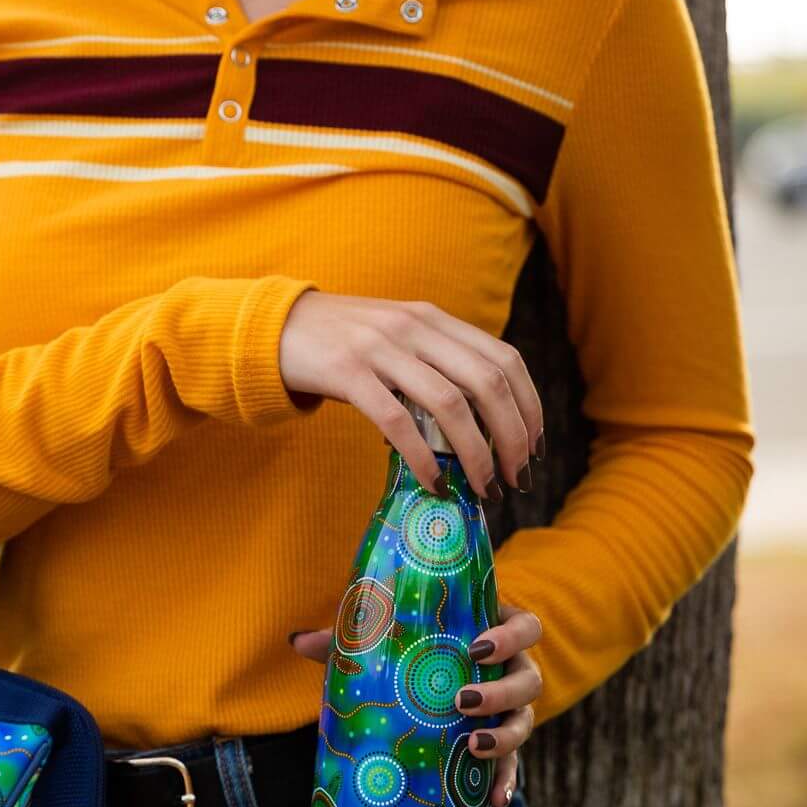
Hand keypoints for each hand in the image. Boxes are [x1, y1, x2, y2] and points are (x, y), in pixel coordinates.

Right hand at [278, 291, 544, 496]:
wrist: (272, 327)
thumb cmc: (338, 342)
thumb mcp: (394, 336)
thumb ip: (433, 361)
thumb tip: (479, 419)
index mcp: (432, 318)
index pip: (504, 359)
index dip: (529, 407)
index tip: (533, 448)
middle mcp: (413, 327)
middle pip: (487, 383)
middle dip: (513, 437)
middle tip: (517, 478)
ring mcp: (380, 347)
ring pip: (450, 405)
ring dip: (476, 454)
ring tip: (484, 487)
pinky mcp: (347, 372)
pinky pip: (398, 422)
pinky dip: (423, 459)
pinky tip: (433, 484)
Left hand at [288, 599, 543, 806]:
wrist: (424, 686)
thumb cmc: (409, 650)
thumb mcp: (385, 642)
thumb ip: (347, 638)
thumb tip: (296, 640)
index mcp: (490, 632)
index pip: (524, 626)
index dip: (509, 636)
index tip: (476, 649)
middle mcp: (510, 670)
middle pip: (531, 677)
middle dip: (502, 691)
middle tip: (462, 701)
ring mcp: (510, 709)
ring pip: (527, 720)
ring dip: (506, 736)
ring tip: (472, 747)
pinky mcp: (503, 743)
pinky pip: (513, 764)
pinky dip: (505, 781)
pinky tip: (493, 801)